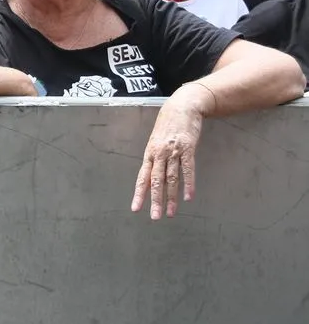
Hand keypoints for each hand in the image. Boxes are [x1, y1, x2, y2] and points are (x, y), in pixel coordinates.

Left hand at [131, 98, 203, 219]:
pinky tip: (188, 197)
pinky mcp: (188, 148)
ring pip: (171, 178)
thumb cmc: (169, 125)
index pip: (143, 177)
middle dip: (155, 200)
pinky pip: (188, 169)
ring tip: (170, 213)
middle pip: (156, 181)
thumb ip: (156, 158)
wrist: (182, 106)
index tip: (136, 208)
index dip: (139, 193)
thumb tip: (152, 176)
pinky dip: (188, 184)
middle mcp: (159, 153)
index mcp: (150, 153)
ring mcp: (173, 151)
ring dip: (171, 197)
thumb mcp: (157, 141)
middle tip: (155, 217)